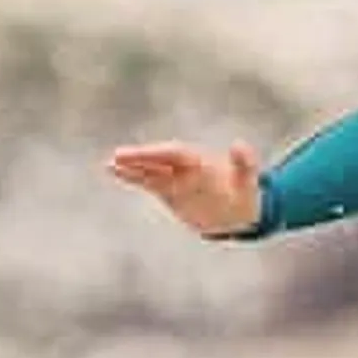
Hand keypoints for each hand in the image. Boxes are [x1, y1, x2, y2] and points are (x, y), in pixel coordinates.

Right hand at [107, 141, 264, 238]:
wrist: (240, 212)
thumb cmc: (246, 194)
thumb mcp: (248, 181)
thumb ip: (245, 164)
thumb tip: (239, 145)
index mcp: (201, 162)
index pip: (175, 154)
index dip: (158, 154)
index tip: (145, 154)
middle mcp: (185, 167)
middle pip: (158, 160)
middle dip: (140, 158)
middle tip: (117, 157)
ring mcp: (176, 178)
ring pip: (150, 170)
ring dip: (131, 167)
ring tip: (109, 164)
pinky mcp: (170, 191)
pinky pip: (148, 182)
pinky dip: (132, 177)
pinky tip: (114, 172)